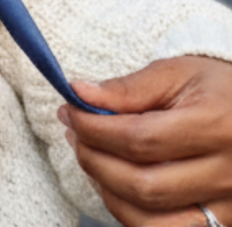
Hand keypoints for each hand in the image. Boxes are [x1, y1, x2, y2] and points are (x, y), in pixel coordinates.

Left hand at [60, 56, 231, 225]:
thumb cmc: (213, 89)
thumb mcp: (176, 74)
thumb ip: (128, 88)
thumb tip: (78, 94)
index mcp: (215, 127)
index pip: (141, 140)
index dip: (94, 129)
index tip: (69, 111)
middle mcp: (226, 175)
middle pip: (143, 185)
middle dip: (94, 159)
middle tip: (74, 133)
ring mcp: (227, 207)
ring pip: (152, 221)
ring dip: (107, 191)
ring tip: (89, 157)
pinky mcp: (222, 224)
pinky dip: (129, 212)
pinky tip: (112, 183)